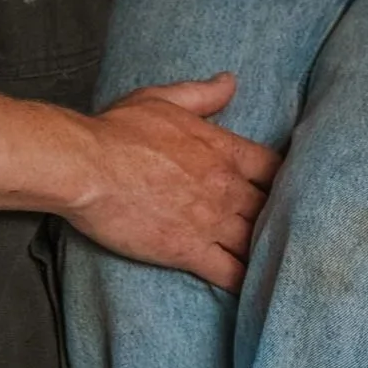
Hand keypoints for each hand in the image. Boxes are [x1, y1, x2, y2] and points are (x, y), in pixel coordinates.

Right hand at [64, 75, 278, 290]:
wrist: (86, 167)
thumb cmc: (118, 130)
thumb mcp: (162, 99)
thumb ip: (201, 94)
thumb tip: (230, 81)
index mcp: (223, 149)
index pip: (275, 167)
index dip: (282, 180)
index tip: (280, 189)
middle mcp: (226, 187)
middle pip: (271, 208)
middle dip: (274, 218)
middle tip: (274, 229)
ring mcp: (210, 221)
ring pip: (255, 242)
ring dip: (262, 250)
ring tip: (268, 260)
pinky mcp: (188, 251)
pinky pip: (230, 273)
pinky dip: (244, 281)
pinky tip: (250, 287)